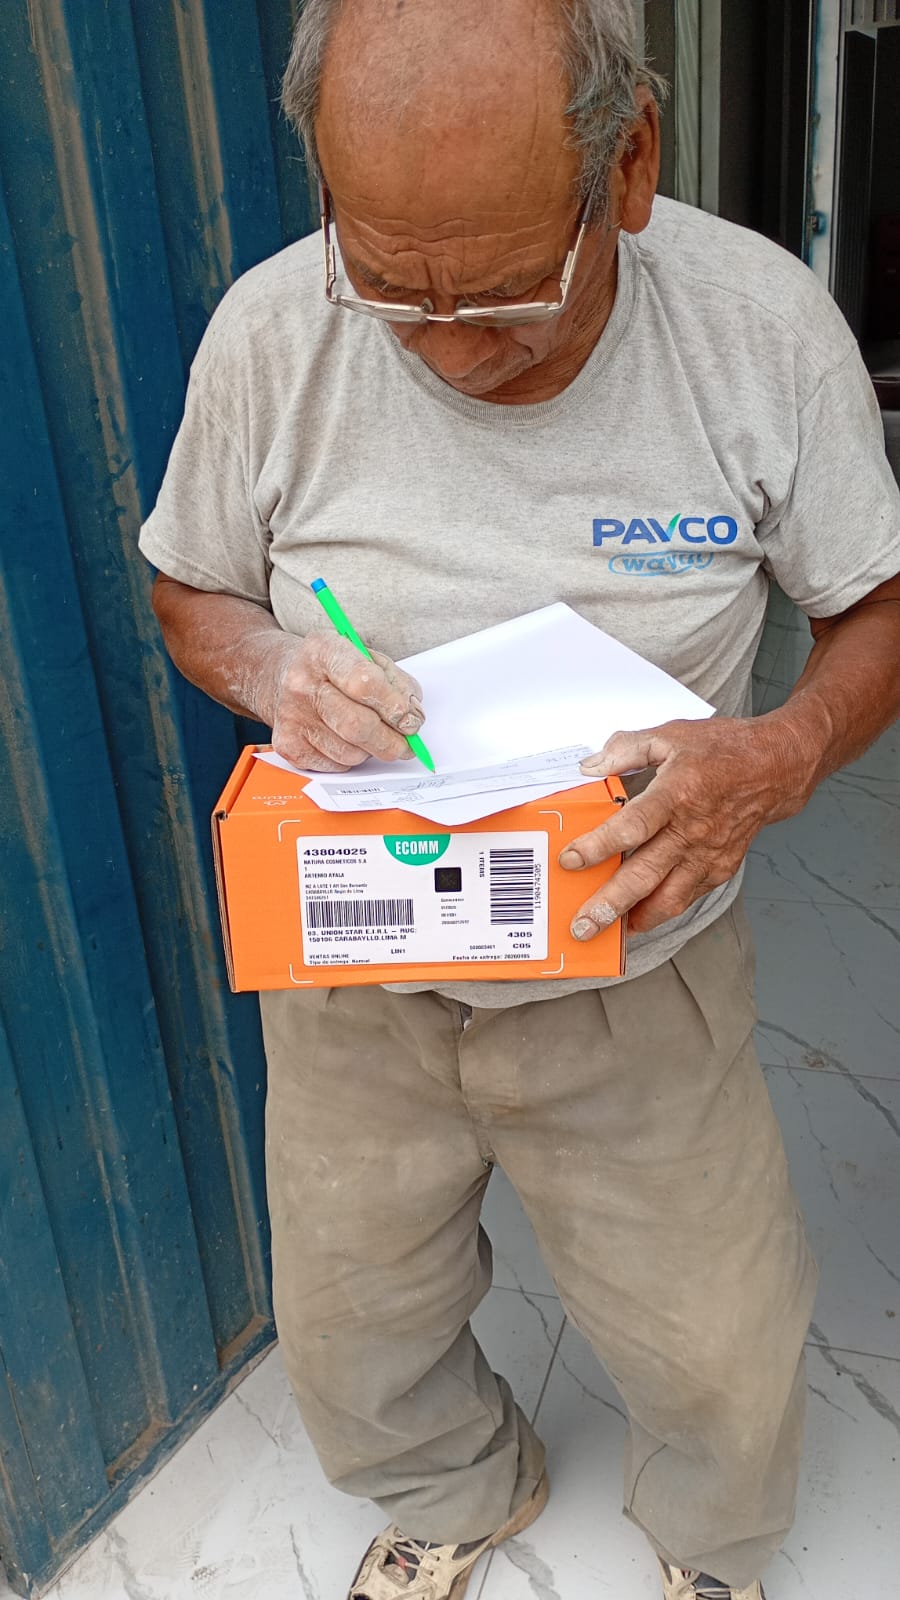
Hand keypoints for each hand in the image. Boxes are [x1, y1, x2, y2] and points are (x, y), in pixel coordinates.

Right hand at [265, 632, 424, 770]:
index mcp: (322, 650)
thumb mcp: (366, 658)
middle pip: (357, 725)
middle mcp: (301, 683)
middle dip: (391, 740)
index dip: (395, 706)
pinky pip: (336, 765)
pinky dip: (351, 758)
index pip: (364, 683)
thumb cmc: (332, 668)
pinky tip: (345, 739)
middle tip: (406, 743)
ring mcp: (291, 716)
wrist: (280, 676)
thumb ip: (396, 683)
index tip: (412, 719)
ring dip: (371, 750)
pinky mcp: (288, 745)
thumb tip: (412, 717)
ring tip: (369, 733)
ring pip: (350, 752)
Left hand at [560, 715, 812, 936]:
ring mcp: (707, 855)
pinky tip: (636, 917)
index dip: (598, 847)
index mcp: (676, 794)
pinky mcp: (720, 869)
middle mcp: (691, 831)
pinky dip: (660, 912)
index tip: (569, 860)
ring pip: (668, 898)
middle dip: (609, 904)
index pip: (631, 827)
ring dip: (634, 919)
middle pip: (645, 875)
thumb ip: (625, 749)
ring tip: (604, 933)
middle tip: (582, 925)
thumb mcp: (670, 735)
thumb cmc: (722, 751)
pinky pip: (686, 898)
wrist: (774, 769)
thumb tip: (589, 768)